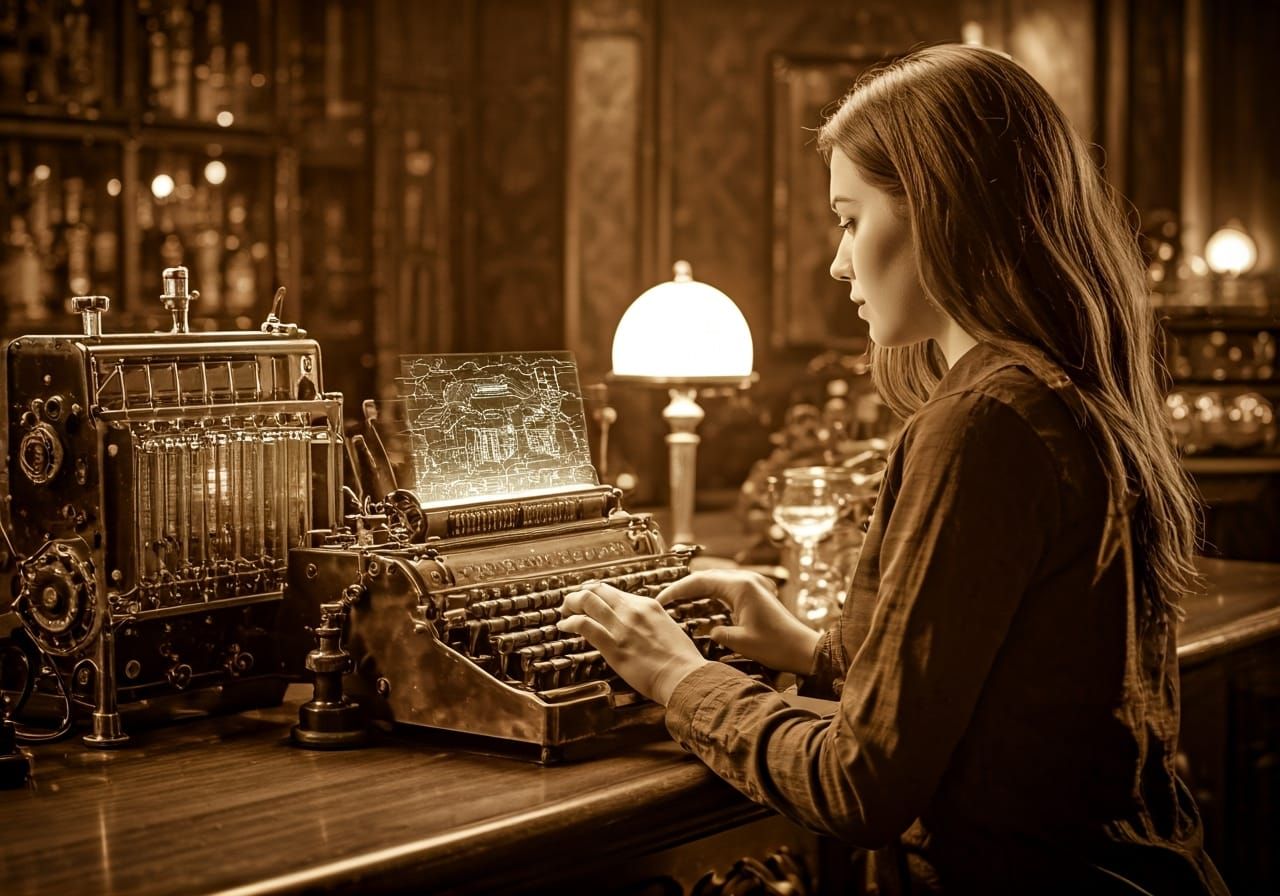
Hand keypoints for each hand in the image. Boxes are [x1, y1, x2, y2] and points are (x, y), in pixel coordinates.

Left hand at [558, 581, 709, 704]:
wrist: (684, 676)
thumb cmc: (679, 659)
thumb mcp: (666, 628)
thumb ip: (648, 621)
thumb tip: (635, 624)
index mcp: (647, 605)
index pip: (613, 591)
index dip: (595, 593)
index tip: (588, 599)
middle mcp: (632, 610)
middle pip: (596, 590)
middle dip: (579, 595)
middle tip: (570, 603)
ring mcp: (622, 627)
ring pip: (587, 602)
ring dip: (571, 605)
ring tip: (564, 612)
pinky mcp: (613, 646)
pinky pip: (584, 625)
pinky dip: (570, 623)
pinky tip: (564, 627)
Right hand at [657, 570, 821, 674]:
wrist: (803, 649)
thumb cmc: (777, 646)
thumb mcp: (741, 642)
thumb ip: (717, 633)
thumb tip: (706, 630)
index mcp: (740, 587)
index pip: (699, 581)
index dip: (677, 590)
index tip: (660, 600)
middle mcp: (745, 579)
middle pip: (705, 577)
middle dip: (682, 588)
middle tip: (663, 601)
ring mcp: (751, 584)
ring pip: (714, 581)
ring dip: (694, 589)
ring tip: (676, 602)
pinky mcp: (754, 592)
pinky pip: (724, 588)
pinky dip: (708, 594)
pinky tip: (698, 605)